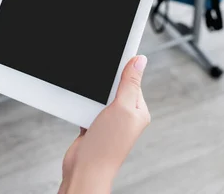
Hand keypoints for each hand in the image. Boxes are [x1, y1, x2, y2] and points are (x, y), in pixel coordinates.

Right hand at [59, 56, 149, 193]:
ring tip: (90, 103)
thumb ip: (130, 83)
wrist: (84, 170)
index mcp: (139, 110)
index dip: (124, 68)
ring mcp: (110, 121)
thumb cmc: (107, 146)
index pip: (133, 80)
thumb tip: (140, 60)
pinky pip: (89, 106)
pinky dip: (84, 104)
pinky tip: (83, 109)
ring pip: (100, 96)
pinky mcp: (95, 125)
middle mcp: (126, 115)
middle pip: (115, 86)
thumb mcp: (122, 108)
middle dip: (105, 84)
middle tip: (99, 87)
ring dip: (93, 95)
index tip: (116, 53)